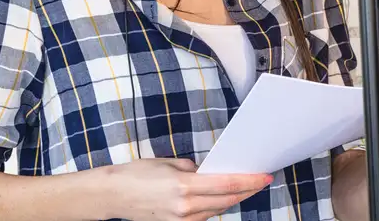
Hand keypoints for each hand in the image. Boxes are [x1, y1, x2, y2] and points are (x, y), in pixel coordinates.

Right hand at [103, 158, 272, 220]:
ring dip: (234, 199)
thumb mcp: (170, 163)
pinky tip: (224, 198)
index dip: (249, 181)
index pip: (227, 184)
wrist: (113, 195)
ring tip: (247, 188)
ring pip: (217, 210)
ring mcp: (181, 220)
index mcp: (185, 186)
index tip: (265, 176)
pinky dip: (216, 207)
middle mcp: (186, 207)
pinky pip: (204, 217)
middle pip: (227, 200)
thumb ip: (195, 169)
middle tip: (262, 180)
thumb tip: (212, 172)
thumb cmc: (139, 173)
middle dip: (247, 190)